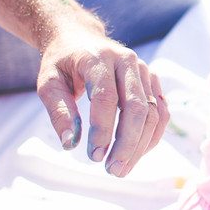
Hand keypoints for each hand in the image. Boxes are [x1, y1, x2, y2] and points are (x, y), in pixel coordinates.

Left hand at [37, 28, 166, 176]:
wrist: (80, 38)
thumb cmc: (62, 63)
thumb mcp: (48, 83)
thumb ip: (59, 112)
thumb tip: (70, 144)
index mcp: (98, 57)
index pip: (106, 97)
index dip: (103, 129)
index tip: (94, 157)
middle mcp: (127, 61)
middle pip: (137, 107)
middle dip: (127, 143)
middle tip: (113, 170)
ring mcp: (144, 70)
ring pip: (153, 112)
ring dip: (141, 145)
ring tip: (122, 168)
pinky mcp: (153, 81)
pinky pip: (161, 112)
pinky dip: (151, 136)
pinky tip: (135, 153)